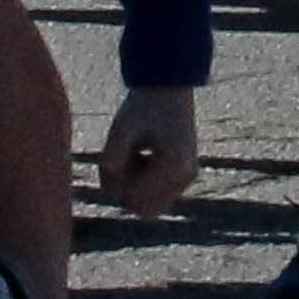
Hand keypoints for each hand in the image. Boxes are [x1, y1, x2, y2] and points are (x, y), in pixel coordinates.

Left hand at [98, 84, 202, 215]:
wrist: (168, 88)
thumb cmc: (142, 107)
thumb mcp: (120, 130)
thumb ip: (110, 159)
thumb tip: (110, 190)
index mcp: (174, 166)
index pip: (134, 200)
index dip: (116, 186)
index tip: (112, 159)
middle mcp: (186, 176)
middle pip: (142, 209)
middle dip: (125, 191)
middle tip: (120, 160)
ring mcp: (187, 178)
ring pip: (149, 206)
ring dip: (134, 188)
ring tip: (131, 155)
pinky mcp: (184, 177)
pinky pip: (156, 197)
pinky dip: (143, 184)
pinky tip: (140, 157)